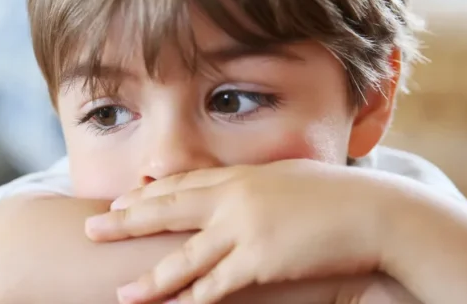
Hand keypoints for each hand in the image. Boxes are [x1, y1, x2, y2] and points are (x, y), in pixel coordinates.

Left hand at [85, 159, 407, 303]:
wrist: (375, 210)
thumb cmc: (337, 195)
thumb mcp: (290, 178)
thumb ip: (259, 186)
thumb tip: (243, 193)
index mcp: (242, 175)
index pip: (183, 183)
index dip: (148, 193)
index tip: (121, 199)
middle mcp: (235, 198)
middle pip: (168, 210)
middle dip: (127, 221)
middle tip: (91, 228)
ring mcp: (245, 229)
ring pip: (185, 257)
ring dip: (151, 278)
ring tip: (121, 293)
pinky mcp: (260, 260)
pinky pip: (217, 286)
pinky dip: (193, 300)